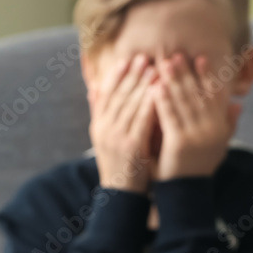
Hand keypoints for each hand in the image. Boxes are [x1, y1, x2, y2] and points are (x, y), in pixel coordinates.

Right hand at [88, 54, 158, 192]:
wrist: (122, 194)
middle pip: (119, 95)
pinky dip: (150, 103)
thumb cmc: (120, 165)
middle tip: (144, 57)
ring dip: (143, 84)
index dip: (117, 75)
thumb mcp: (106, 138)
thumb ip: (101, 113)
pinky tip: (159, 91)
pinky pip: (142, 119)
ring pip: (130, 104)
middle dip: (132, 75)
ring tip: (154, 68)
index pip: (106, 94)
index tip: (127, 59)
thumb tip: (93, 88)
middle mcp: (105, 128)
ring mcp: (116, 136)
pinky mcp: (131, 145)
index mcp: (99, 125)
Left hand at [152, 53, 241, 179]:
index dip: (208, 76)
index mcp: (220, 128)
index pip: (216, 96)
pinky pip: (170, 116)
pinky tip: (155, 86)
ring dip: (173, 81)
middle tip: (175, 55)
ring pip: (183, 102)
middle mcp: (212, 130)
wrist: (186, 193)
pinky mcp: (180, 143)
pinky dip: (162, 100)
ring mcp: (197, 136)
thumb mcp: (218, 146)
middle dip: (186, 74)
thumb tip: (239, 102)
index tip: (200, 58)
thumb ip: (228, 124)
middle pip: (198, 95)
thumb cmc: (198, 167)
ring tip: (163, 64)